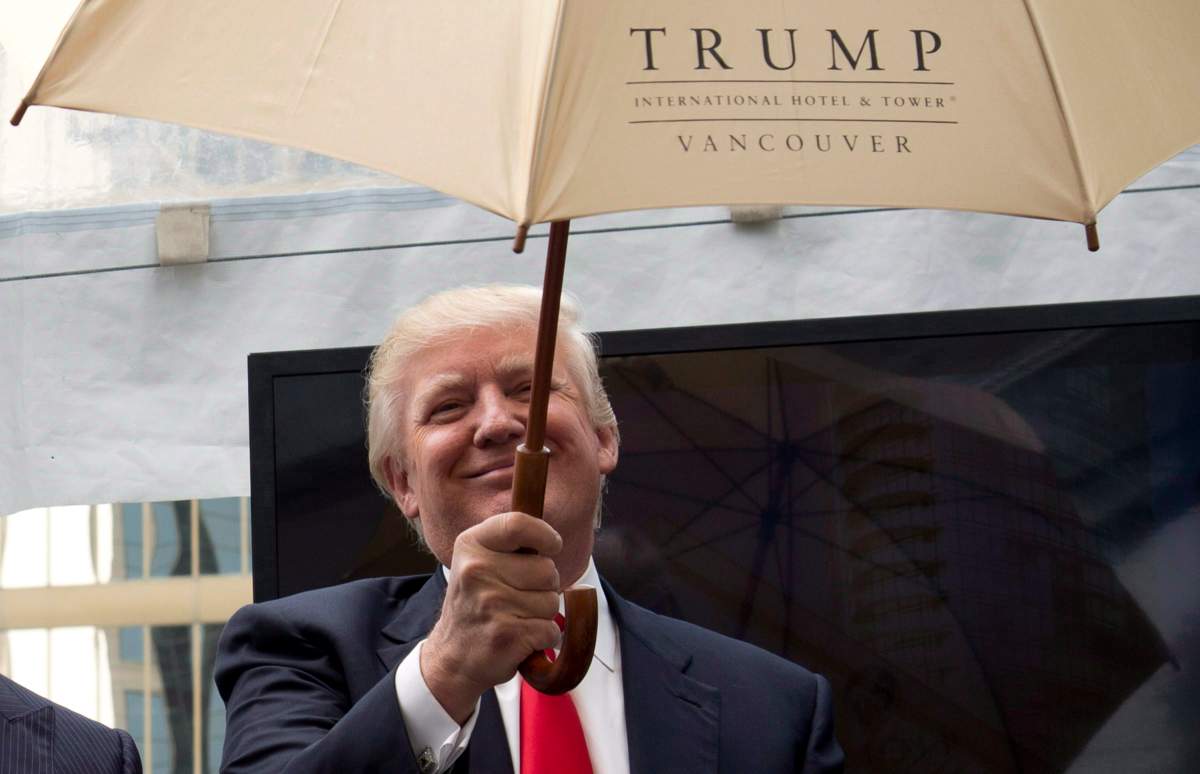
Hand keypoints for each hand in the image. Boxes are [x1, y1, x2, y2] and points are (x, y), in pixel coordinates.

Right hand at [420, 511, 562, 722]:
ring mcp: (490, 603)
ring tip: (516, 620)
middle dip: (544, 587)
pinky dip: (544, 638)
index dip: (545, 535)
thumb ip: (510, 545)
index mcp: (471, 545)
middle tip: (518, 599)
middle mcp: (477, 570)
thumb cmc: (475, 607)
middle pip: (547, 569)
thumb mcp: (479, 562)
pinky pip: (551, 629)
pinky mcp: (505, 634)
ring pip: (551, 602)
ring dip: (542, 615)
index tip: (552, 546)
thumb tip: (552, 537)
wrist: (452, 658)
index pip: (518, 524)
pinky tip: (521, 639)